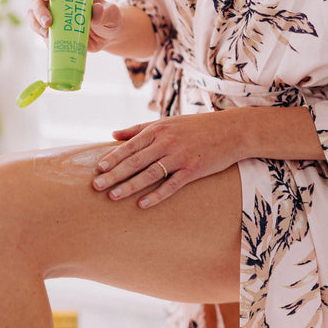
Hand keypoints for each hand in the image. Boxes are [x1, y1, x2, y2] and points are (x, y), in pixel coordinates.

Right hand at [27, 0, 121, 51]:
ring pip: (33, 15)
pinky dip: (41, 36)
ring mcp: (51, 16)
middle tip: (48, 21)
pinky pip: (40, 33)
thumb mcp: (112, 13)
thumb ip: (106, 11)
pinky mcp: (51, 32)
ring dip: (36, 23)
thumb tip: (96, 10)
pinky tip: (49, 41)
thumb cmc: (108, 18)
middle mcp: (56, 0)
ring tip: (47, 32)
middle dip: (39, 9)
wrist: (107, 37)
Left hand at [92, 112, 243, 208]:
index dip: (114, 158)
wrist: (230, 130)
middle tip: (96, 186)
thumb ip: (138, 128)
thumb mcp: (166, 122)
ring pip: (150, 173)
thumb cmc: (195, 126)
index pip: (131, 146)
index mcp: (158, 129)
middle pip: (136, 161)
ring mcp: (180, 156)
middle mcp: (167, 142)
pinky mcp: (193, 170)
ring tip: (113, 197)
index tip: (98, 169)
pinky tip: (142, 204)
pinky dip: (156, 195)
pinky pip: (172, 185)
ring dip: (130, 186)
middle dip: (114, 174)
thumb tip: (112, 134)